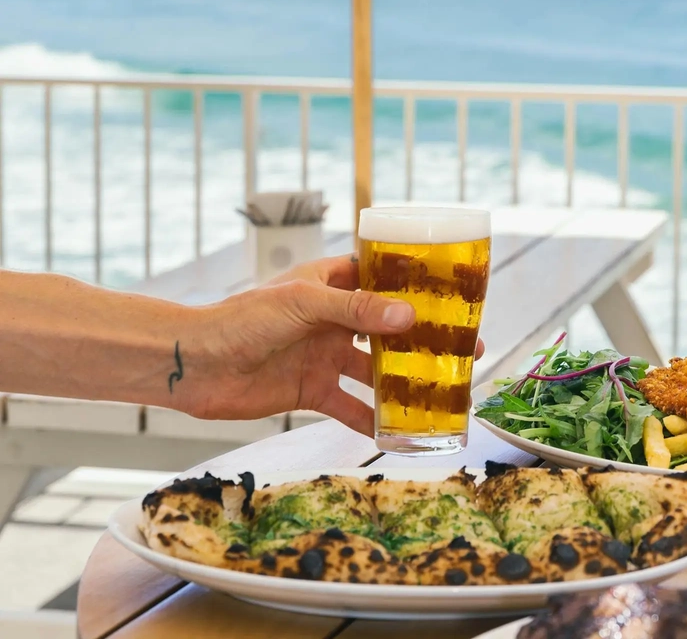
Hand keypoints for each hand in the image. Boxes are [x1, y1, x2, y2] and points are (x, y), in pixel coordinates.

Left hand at [186, 255, 484, 435]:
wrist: (197, 365)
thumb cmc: (242, 318)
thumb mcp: (304, 304)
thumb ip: (357, 311)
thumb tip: (410, 317)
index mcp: (331, 283)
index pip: (381, 277)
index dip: (415, 284)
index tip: (453, 292)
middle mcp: (333, 319)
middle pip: (389, 327)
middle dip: (424, 338)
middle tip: (466, 348)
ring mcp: (325, 355)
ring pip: (377, 369)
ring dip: (406, 381)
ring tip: (444, 391)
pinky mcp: (313, 390)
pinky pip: (351, 406)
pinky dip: (373, 419)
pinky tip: (399, 432)